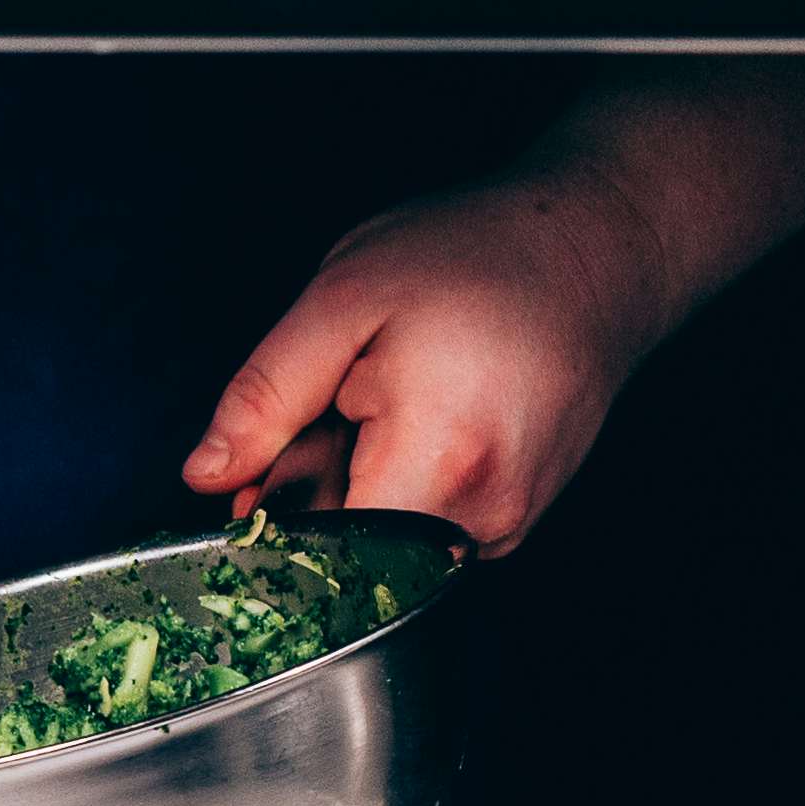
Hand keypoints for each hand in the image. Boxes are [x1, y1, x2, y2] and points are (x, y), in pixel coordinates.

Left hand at [180, 160, 678, 556]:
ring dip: (357, 491)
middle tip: (337, 408)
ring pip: (386, 549)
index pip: (320, 558)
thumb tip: (205, 475)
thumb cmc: (478, 257)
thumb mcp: (343, 300)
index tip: (267, 468)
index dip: (271, 523)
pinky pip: (424, 532)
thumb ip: (265, 396)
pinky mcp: (516, 518)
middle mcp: (484, 514)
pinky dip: (398, 489)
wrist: (599, 247)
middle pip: (349, 558)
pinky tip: (417, 423)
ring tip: (385, 406)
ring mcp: (508, 523)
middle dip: (314, 498)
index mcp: (438, 462)